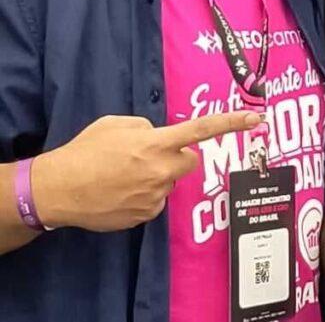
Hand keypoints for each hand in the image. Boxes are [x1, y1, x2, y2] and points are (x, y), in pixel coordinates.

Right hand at [31, 111, 261, 231]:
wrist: (58, 190)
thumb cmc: (84, 152)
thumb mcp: (115, 124)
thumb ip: (145, 127)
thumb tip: (158, 136)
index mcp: (155, 143)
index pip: (201, 130)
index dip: (231, 122)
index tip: (256, 118)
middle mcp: (161, 170)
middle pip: (190, 161)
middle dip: (177, 157)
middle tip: (149, 156)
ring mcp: (154, 195)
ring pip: (169, 182)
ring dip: (157, 177)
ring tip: (123, 176)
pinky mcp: (145, 215)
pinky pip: (156, 202)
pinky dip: (144, 196)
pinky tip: (120, 193)